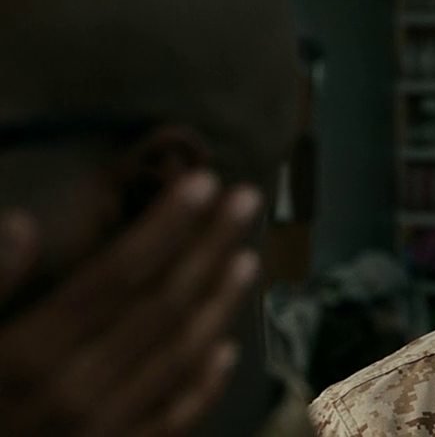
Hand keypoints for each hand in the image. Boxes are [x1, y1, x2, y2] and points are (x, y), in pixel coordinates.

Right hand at [0, 172, 262, 435]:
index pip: (117, 275)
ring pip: (180, 356)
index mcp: (28, 353)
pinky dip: (204, 385)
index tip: (205, 182)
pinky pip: (172, 420)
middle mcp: (78, 389)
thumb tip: (24, 222)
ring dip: (219, 304)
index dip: (166, 227)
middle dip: (208, 249)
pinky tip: (230, 351)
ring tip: (249, 258)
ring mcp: (103, 431)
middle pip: (162, 306)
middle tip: (247, 202)